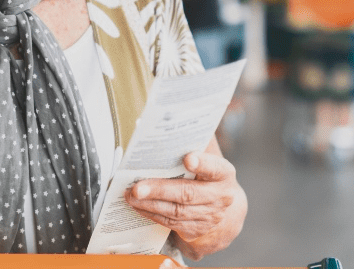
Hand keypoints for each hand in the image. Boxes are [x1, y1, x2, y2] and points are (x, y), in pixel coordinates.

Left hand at [125, 143, 246, 260]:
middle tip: (137, 187)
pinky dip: (151, 214)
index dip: (202, 163)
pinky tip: (137, 205)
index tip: (187, 158)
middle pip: (188, 194)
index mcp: (224, 174)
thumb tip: (168, 124)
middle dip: (160, 190)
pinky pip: (170, 223)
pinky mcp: (195, 229)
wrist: (221, 206)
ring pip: (176, 211)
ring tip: (130, 196)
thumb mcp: (208, 157)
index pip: (214, 167)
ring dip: (150, 204)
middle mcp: (220, 197)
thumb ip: (194, 142)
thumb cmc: (206, 173)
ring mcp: (209, 216)